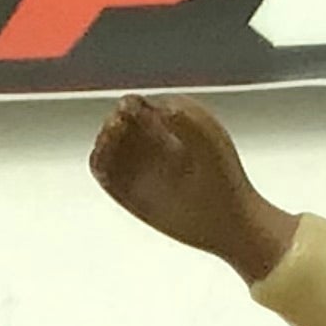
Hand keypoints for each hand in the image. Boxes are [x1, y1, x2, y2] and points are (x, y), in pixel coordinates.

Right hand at [88, 95, 296, 283]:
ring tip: (109, 143)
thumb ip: (185, 120)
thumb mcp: (208, 143)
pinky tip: (104, 163)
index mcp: (170, 120)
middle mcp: (150, 139)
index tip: (129, 111)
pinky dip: (98, 162)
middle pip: (117, 122)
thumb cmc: (224, 180)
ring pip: (107, 144)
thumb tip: (157, 108)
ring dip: (102, 141)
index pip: (138, 104)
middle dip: (113, 122)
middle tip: (118, 127)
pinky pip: (102, 170)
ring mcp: (138, 164)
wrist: (227, 221)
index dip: (129, 105)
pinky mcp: (127, 189)